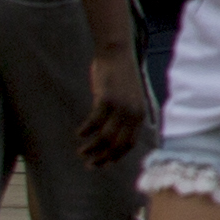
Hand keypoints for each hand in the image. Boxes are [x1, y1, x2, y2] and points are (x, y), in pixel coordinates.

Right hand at [74, 42, 148, 168]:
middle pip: (117, 144)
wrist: (117, 54)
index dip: (115, 157)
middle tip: (88, 165)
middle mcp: (133, 113)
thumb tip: (110, 136)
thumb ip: (123, 116)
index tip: (103, 165)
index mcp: (140, 114)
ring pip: (105, 136)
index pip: (129, 144)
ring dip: (91, 148)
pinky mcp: (107, 99)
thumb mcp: (127, 99)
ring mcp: (121, 106)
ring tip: (81, 152)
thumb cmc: (119, 78)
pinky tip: (79, 133)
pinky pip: (95, 121)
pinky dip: (86, 130)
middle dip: (102, 158)